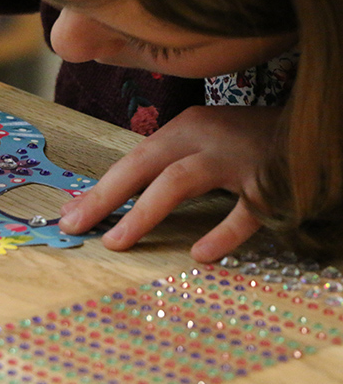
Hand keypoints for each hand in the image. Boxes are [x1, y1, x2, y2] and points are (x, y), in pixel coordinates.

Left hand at [59, 105, 280, 261]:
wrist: (313, 127)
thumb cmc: (247, 143)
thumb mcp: (202, 143)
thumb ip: (165, 167)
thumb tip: (114, 201)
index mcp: (185, 128)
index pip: (131, 161)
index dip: (99, 190)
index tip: (69, 215)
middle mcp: (205, 137)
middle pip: (144, 165)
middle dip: (107, 197)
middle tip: (77, 226)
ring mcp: (237, 158)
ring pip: (180, 181)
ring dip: (145, 212)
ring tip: (120, 241)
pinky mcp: (269, 183)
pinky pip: (243, 212)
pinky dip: (222, 234)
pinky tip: (201, 255)